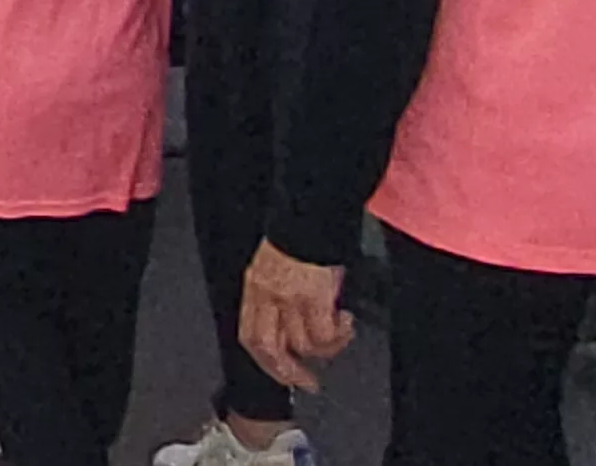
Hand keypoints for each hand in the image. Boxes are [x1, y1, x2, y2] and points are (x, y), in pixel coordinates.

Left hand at [237, 244, 353, 394]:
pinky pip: (324, 333)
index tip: (281, 374)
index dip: (264, 361)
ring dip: (324, 349)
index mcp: (255, 287)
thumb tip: (293, 324)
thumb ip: (278, 295)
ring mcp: (290, 298)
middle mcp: (268, 295)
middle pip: (268, 348)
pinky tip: (346, 322)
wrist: (309, 214)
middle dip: (287, 372)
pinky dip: (337, 336)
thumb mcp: (276, 265)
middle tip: (307, 382)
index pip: (249, 335)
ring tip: (339, 335)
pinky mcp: (314, 298)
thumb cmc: (297, 235)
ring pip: (302, 345)